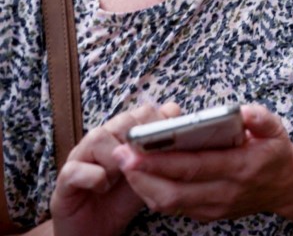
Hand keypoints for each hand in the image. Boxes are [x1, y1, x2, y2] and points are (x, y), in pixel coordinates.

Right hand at [52, 102, 181, 235]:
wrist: (96, 226)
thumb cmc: (125, 197)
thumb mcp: (152, 173)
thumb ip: (165, 152)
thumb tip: (183, 133)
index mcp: (127, 134)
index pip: (146, 112)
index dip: (159, 128)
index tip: (166, 149)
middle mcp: (104, 138)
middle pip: (124, 121)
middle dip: (138, 145)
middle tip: (140, 167)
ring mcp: (82, 155)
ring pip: (99, 137)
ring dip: (116, 161)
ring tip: (119, 178)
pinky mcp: (65, 177)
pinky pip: (77, 168)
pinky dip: (95, 178)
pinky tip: (103, 187)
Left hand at [113, 105, 292, 221]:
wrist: (286, 187)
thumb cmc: (275, 153)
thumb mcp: (276, 129)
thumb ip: (260, 118)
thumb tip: (243, 112)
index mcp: (241, 167)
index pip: (195, 166)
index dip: (162, 160)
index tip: (136, 149)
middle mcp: (226, 191)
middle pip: (174, 190)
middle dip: (142, 175)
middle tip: (119, 156)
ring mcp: (216, 207)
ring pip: (169, 203)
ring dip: (143, 186)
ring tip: (126, 165)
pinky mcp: (208, 215)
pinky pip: (174, 207)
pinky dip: (153, 193)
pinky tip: (143, 176)